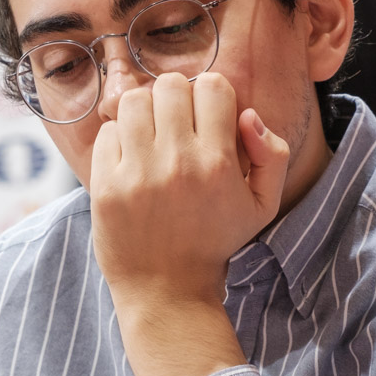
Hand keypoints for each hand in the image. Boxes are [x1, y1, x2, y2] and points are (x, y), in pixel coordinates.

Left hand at [89, 72, 289, 375]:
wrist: (166, 290)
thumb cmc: (215, 241)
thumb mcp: (263, 205)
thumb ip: (271, 154)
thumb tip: (247, 114)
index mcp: (218, 162)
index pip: (213, 86)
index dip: (212, 97)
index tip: (208, 120)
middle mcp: (177, 162)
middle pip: (170, 85)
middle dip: (177, 100)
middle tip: (177, 127)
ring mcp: (137, 173)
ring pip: (134, 100)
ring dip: (145, 113)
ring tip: (152, 138)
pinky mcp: (105, 185)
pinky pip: (108, 132)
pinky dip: (119, 139)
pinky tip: (131, 161)